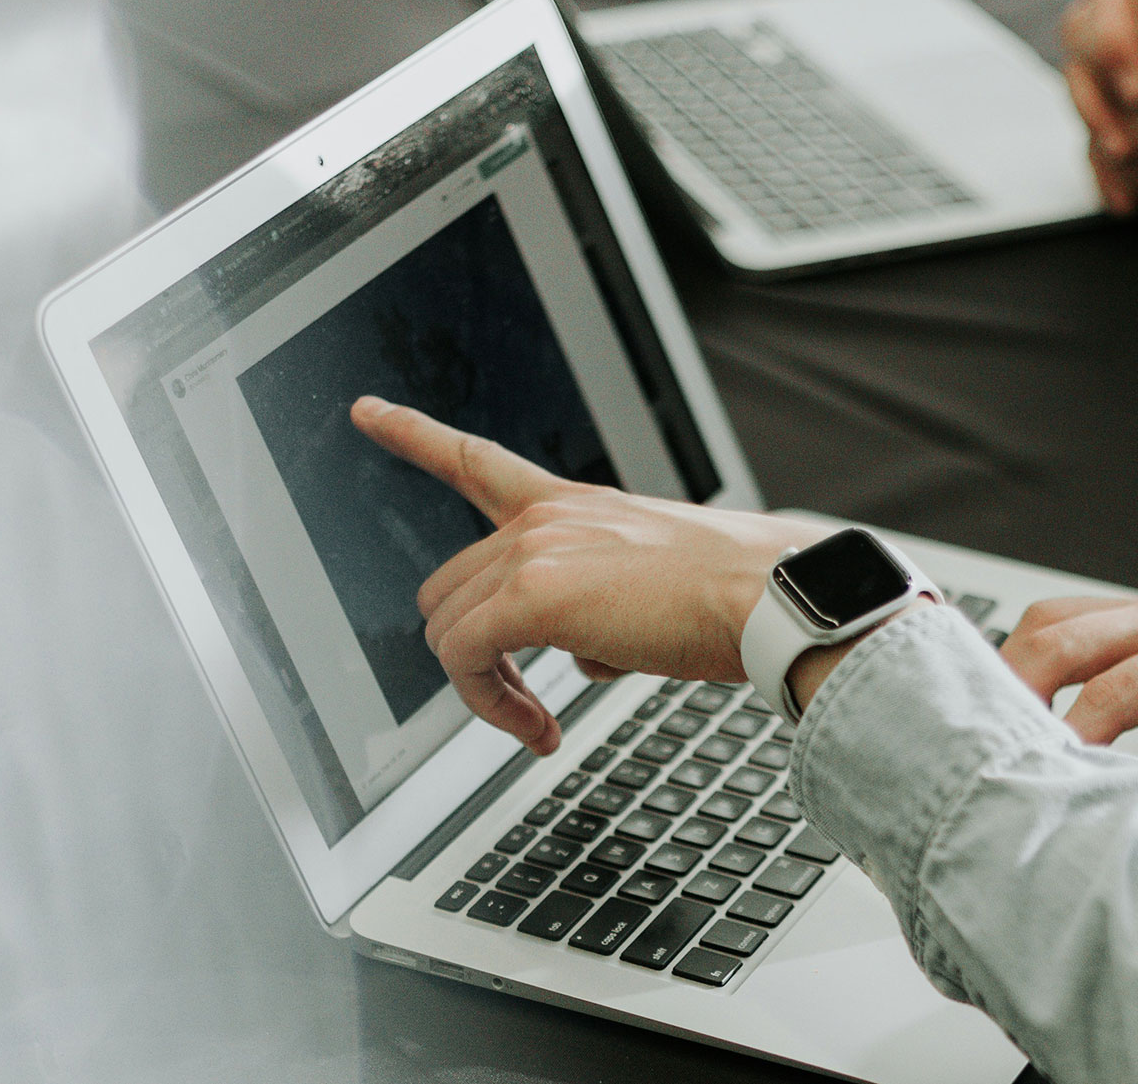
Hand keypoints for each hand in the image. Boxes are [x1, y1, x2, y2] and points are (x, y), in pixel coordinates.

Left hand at [351, 395, 827, 753]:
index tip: (367, 410)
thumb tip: (584, 656)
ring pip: (448, 628)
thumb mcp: (655, 585)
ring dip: (485, 687)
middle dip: (473, 650)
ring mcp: (535, 548)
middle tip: (525, 697)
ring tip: (539, 721)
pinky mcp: (532, 595)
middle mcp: (548, 515)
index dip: (414, 433)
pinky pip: (465, 660)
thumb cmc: (736, 598)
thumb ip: (601, 607)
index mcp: (576, 504)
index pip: (477, 460)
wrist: (769, 599)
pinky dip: (491, 705)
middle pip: (448, 586)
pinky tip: (539, 728)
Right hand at [999, 587, 1137, 844]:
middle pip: (1066, 632)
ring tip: (996, 720)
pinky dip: (1044, 651)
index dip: (1069, 735)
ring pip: (1062, 614)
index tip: (1038, 777)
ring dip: (1020, 660)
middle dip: (1015, 684)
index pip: (1114, 687)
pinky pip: (1079, 615)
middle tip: (984, 742)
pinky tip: (1028, 694)